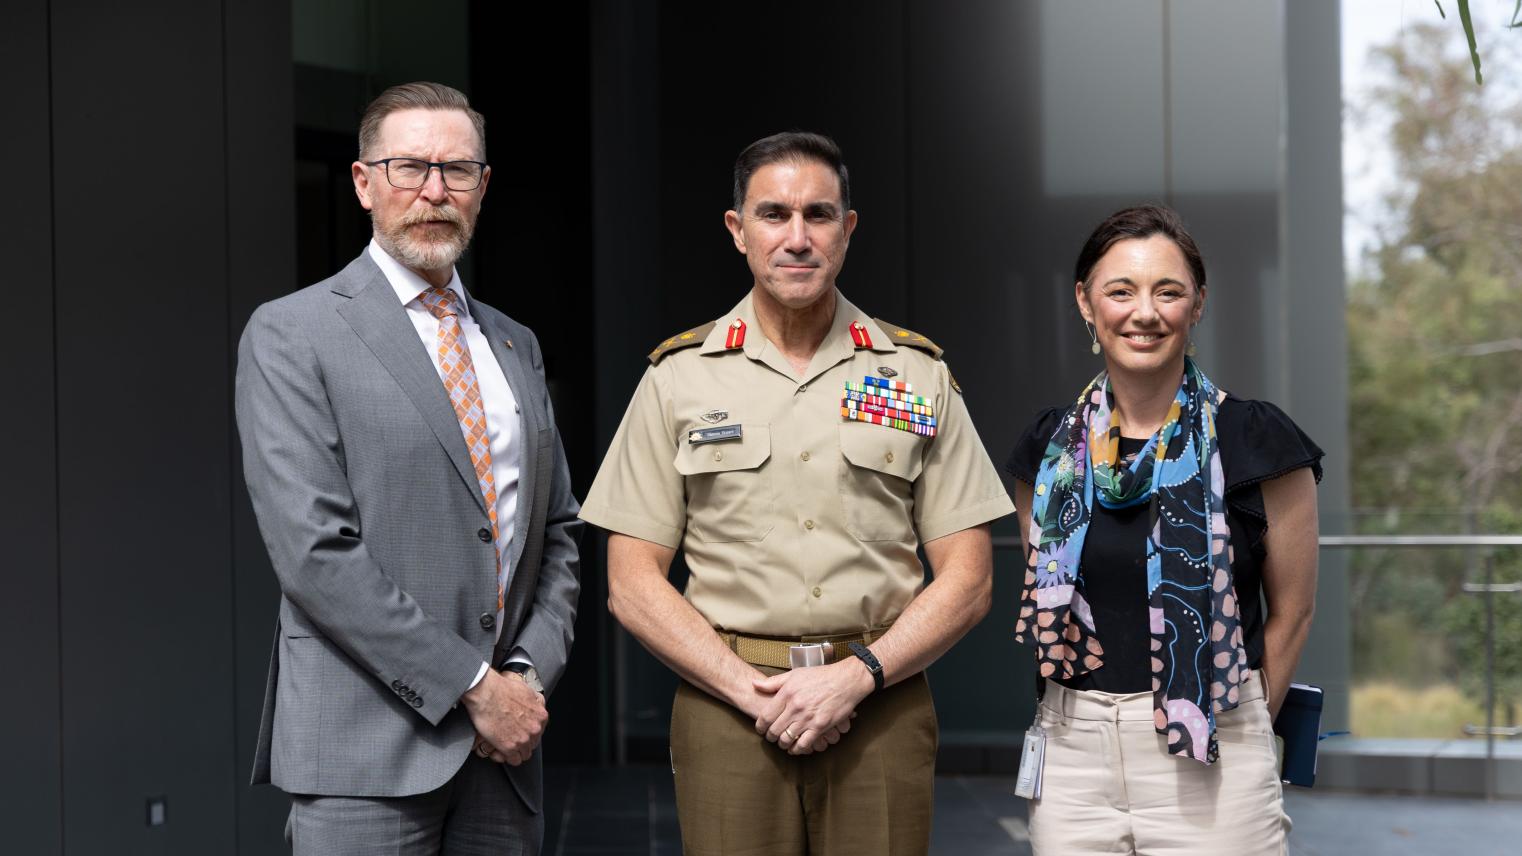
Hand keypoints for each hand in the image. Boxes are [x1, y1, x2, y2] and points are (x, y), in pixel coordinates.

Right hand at [460, 668, 546, 765]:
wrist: (486, 692)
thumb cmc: (503, 689)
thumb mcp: (527, 690)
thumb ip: (536, 701)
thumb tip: (538, 705)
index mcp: (541, 716)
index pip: (539, 733)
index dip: (529, 733)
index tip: (522, 733)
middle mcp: (534, 729)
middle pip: (532, 744)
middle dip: (523, 743)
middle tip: (512, 738)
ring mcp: (523, 739)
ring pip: (524, 754)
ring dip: (516, 752)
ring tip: (506, 745)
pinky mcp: (509, 747)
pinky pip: (514, 760)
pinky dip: (508, 757)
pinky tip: (502, 750)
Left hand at [753, 660, 873, 755]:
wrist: (846, 680)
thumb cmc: (821, 676)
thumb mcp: (794, 674)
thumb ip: (773, 682)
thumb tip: (754, 684)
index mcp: (787, 693)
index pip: (765, 716)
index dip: (760, 726)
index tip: (761, 729)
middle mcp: (795, 706)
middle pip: (774, 730)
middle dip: (770, 737)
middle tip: (771, 737)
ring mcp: (808, 718)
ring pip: (787, 739)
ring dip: (783, 744)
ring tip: (783, 743)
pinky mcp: (820, 726)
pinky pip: (804, 744)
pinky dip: (797, 749)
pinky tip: (796, 747)